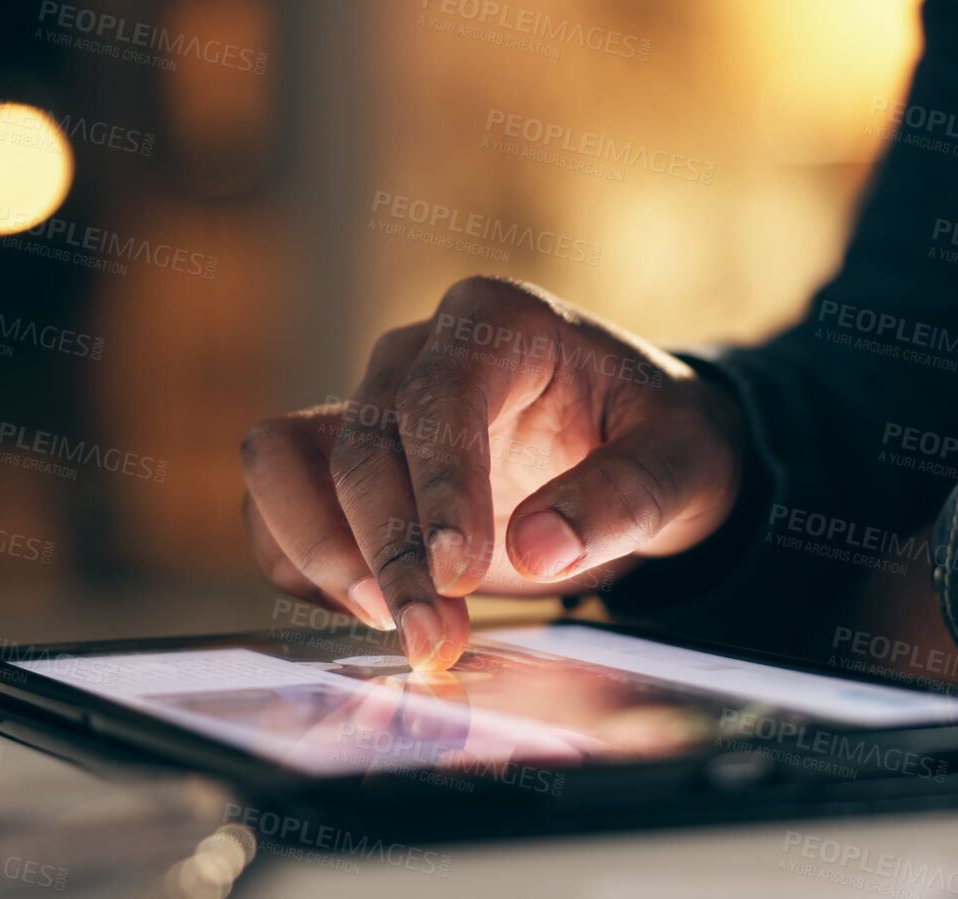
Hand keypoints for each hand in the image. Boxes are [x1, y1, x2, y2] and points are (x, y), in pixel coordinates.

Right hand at [241, 276, 744, 670]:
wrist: (635, 450)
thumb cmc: (656, 439)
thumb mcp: (683, 461)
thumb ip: (625, 495)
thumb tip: (538, 551)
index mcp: (495, 322)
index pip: (436, 397)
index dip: (439, 486)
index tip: (459, 569)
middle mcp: (415, 353)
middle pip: (361, 443)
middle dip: (391, 549)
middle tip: (430, 636)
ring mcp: (366, 405)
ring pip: (283, 461)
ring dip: (322, 552)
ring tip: (388, 624)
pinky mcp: (337, 465)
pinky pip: (274, 503)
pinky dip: (298, 563)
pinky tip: (366, 614)